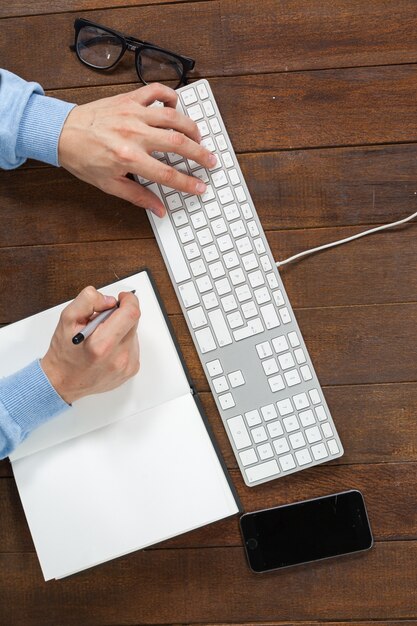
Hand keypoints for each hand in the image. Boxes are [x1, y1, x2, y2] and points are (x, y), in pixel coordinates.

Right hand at [41, 287, 139, 403]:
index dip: (129, 300)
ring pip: (134, 333)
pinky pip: (133, 346)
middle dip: (120, 314)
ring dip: (121, 329)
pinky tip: (108, 348)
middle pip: (133, 321)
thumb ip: (88, 301)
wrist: (63, 381)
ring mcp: (127, 365)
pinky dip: (123, 342)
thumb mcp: (67, 319)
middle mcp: (118, 357)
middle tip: (102, 320)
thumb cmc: (64, 352)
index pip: (131, 314)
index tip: (122, 298)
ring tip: (102, 338)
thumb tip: (110, 300)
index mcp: (102, 344)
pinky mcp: (131, 370)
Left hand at [58, 83, 216, 215]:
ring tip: (199, 138)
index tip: (201, 187)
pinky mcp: (128, 99)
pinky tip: (176, 107)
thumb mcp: (110, 185)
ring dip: (192, 127)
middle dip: (200, 154)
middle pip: (178, 144)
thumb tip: (159, 209)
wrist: (61, 132)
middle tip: (211, 161)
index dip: (188, 183)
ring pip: (173, 116)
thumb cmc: (83, 158)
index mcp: (129, 158)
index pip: (168, 174)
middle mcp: (133, 133)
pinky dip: (171, 96)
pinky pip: (156, 92)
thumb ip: (138, 197)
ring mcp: (132, 113)